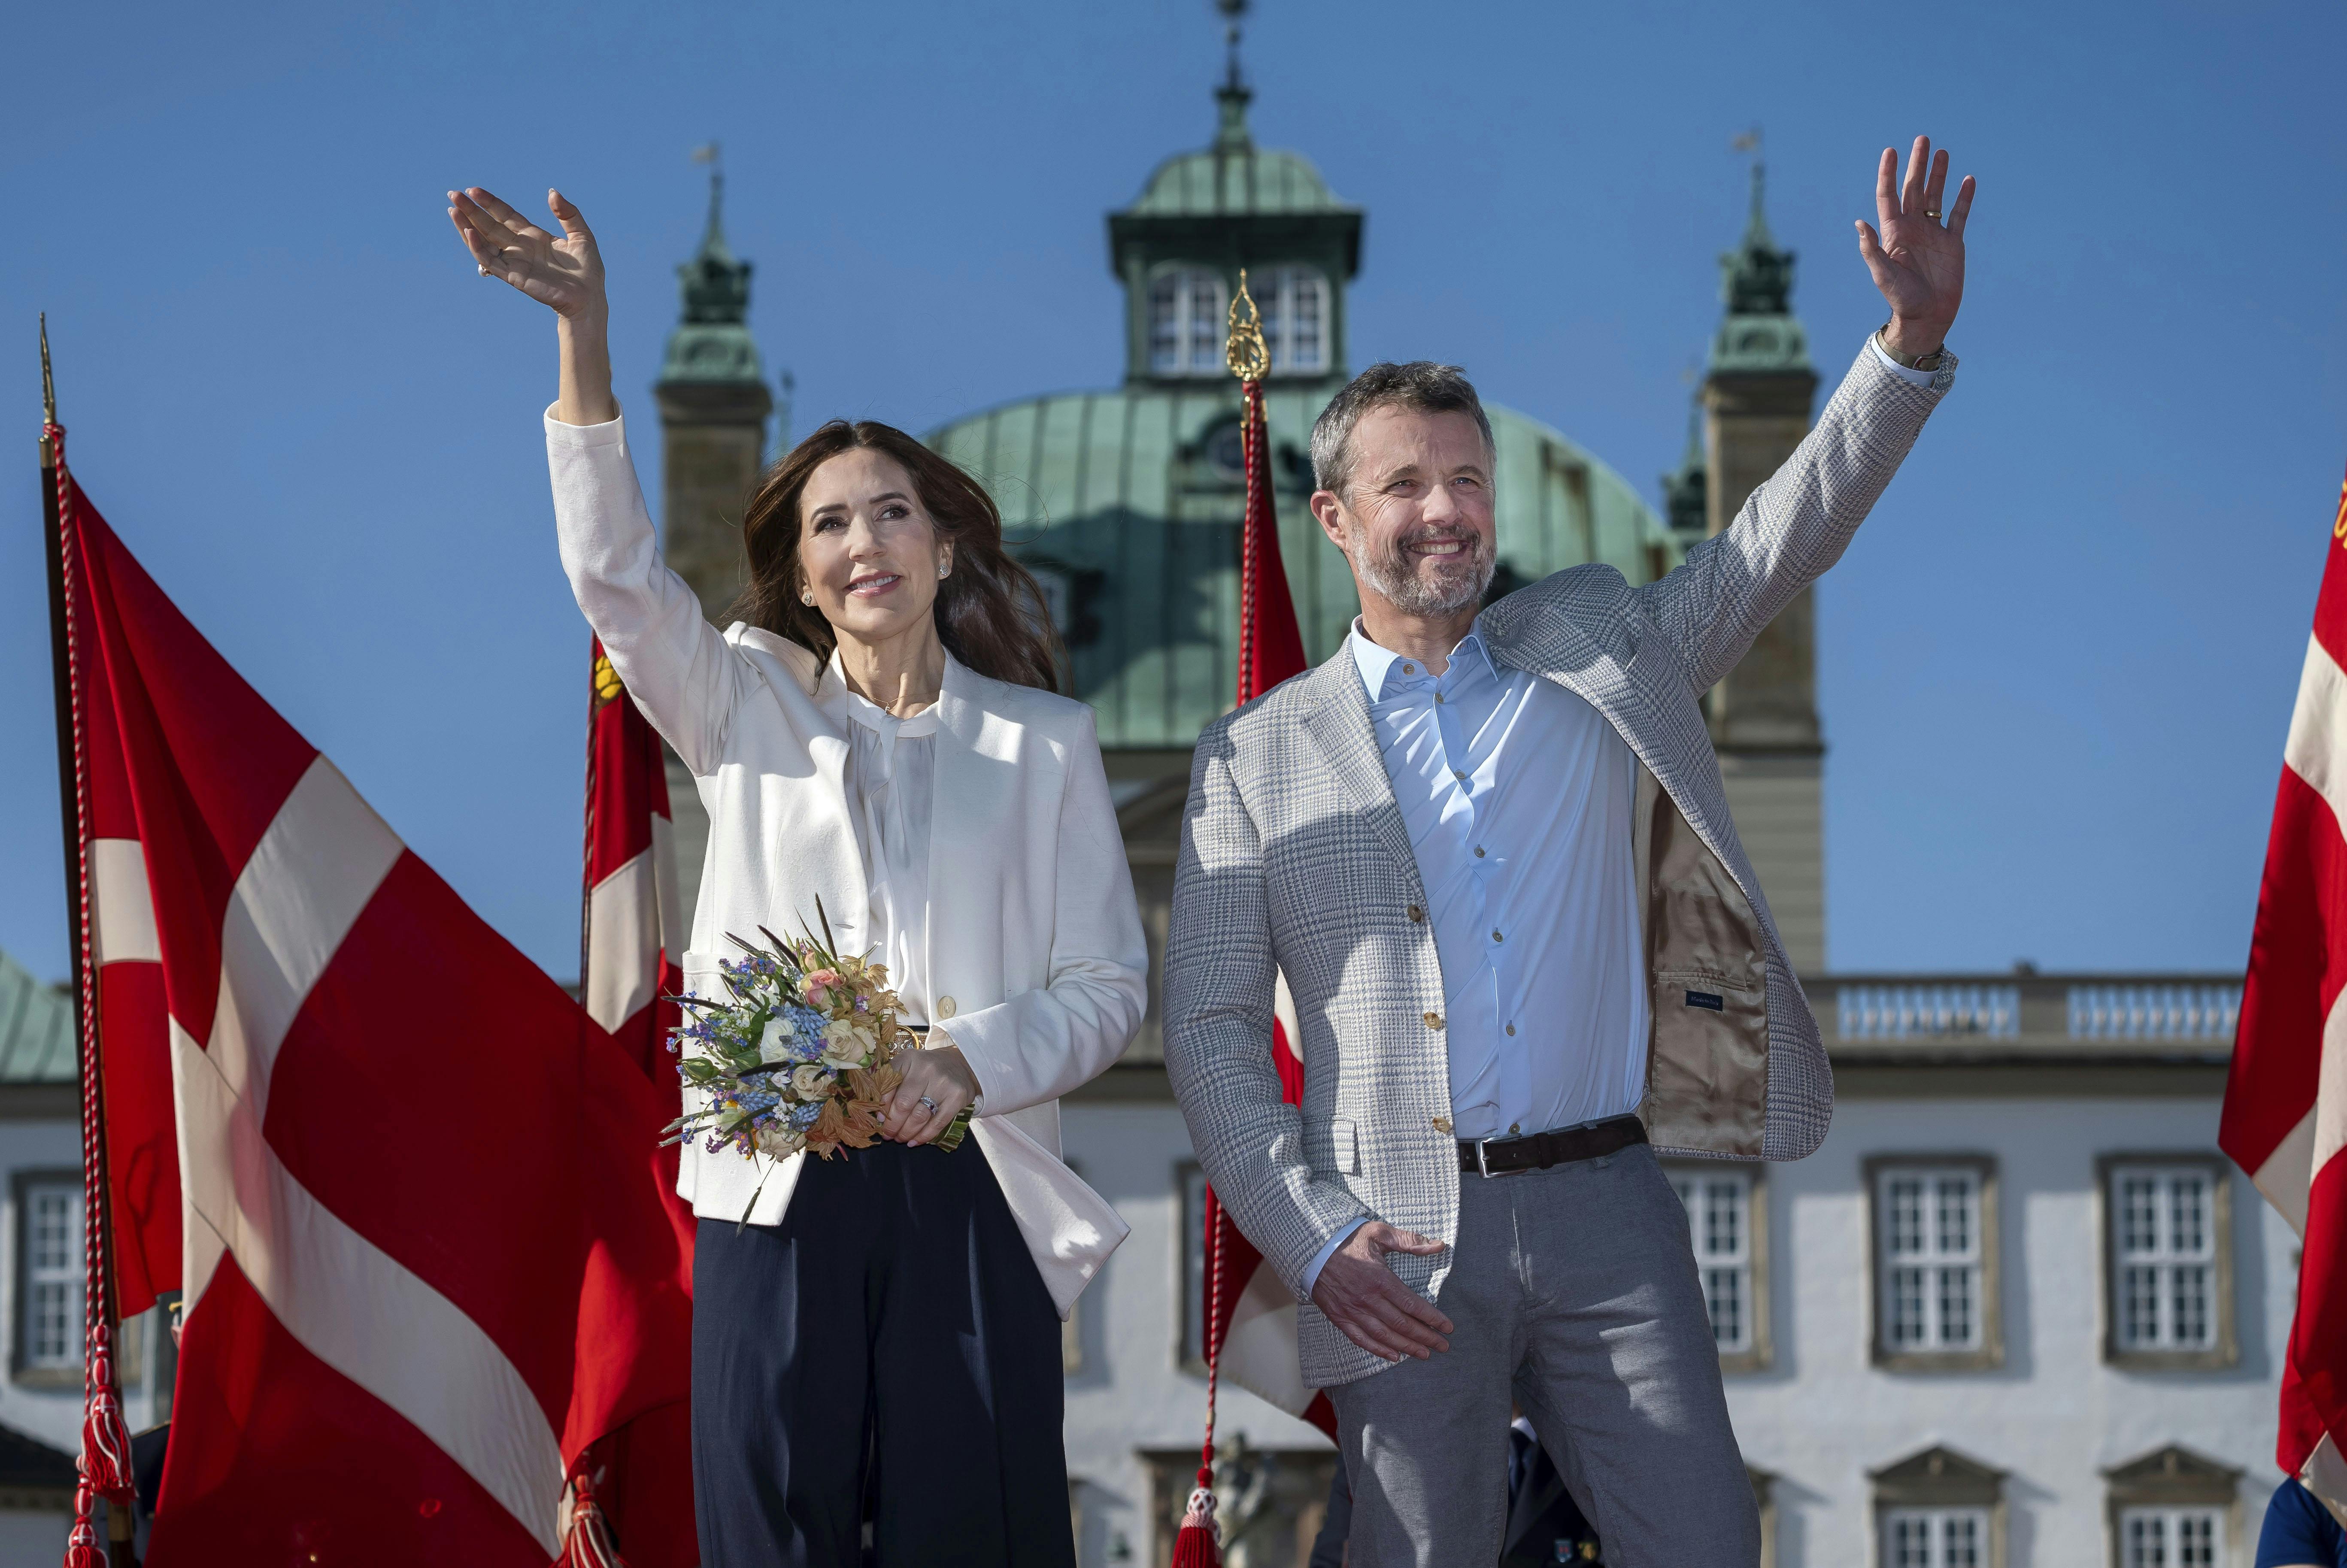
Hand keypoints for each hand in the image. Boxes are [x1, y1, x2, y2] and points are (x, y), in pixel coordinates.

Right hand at [446, 186, 605, 321]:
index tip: (473, 190)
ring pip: (484, 242)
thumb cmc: (588, 271)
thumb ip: (568, 213)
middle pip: (489, 225)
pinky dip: (478, 247)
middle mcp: (520, 248)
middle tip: (453, 194)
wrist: (589, 298)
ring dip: (467, 227)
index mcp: (533, 237)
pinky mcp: (513, 276)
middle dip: (471, 211)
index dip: (490, 203)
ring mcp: (514, 261)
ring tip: (453, 210)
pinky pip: (490, 261)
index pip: (505, 215)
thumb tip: (551, 192)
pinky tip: (470, 232)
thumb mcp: (581, 234)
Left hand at [882, 1041, 979, 1145]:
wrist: (960, 1065)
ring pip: (919, 1116)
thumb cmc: (925, 1070)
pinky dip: (924, 1136)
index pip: (888, 1085)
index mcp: (908, 1059)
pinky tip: (915, 1141)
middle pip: (903, 1104)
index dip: (881, 1106)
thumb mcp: (906, 1067)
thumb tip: (876, 1114)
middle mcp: (926, 1068)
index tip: (879, 1120)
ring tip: (900, 1138)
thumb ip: (889, 1084)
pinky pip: (937, 1123)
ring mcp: (943, 1083)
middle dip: (892, 1124)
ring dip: (906, 1132)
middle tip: (888, 1134)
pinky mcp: (957, 1097)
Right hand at [1309, 1221, 1450, 1360]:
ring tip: (1424, 1354)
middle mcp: (1367, 1299)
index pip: (1412, 1305)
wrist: (1311, 1247)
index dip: (1432, 1318)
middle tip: (1443, 1346)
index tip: (1447, 1327)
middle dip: (1425, 1337)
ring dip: (1406, 1347)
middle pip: (1402, 1324)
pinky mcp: (1339, 1316)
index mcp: (1380, 1279)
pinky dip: (1378, 1350)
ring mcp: (1352, 1310)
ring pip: (1384, 1335)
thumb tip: (1439, 1246)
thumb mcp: (1379, 1233)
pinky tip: (1393, 1356)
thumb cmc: (1347, 1239)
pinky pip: (1360, 1339)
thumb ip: (1410, 1240)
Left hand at [1855, 136, 1974, 357]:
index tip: (1890, 151)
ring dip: (1939, 175)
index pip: (1888, 196)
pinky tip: (1967, 180)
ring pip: (1936, 196)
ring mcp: (1933, 233)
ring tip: (1942, 152)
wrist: (1927, 316)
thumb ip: (1872, 249)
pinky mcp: (1952, 242)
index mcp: (1893, 233)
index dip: (1888, 174)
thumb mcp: (1882, 274)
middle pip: (1914, 189)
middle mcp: (1912, 228)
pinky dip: (1963, 198)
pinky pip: (1958, 215)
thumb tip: (1859, 223)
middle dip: (1917, 165)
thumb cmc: (1900, 298)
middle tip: (1922, 140)